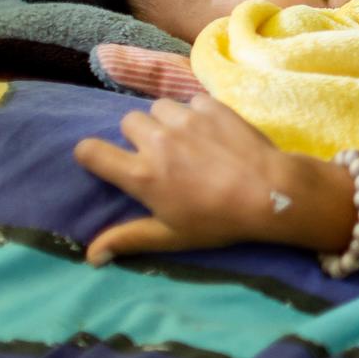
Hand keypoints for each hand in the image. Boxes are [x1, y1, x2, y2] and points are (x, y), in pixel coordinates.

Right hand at [74, 96, 313, 264]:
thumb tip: (90, 256)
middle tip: (158, 153)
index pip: (91, 151)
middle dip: (137, 134)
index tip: (101, 159)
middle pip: (128, 121)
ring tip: (185, 139)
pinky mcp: (212, 106)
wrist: (269, 192)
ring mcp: (185, 119)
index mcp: (141, 174)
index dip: (89, 153)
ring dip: (166, 120)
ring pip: (159, 106)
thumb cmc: (216, 220)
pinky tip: (211, 130)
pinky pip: (192, 100)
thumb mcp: (170, 236)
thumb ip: (127, 239)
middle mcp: (157, 140)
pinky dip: (196, 112)